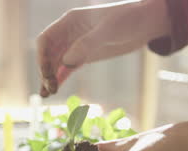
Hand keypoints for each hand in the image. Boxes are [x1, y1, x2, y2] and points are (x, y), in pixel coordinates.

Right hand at [37, 0, 169, 96]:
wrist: (146, 23)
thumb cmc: (128, 19)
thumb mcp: (108, 30)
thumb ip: (87, 44)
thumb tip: (65, 62)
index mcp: (70, 21)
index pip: (45, 39)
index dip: (41, 57)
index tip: (46, 74)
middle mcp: (69, 33)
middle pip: (48, 53)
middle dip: (46, 71)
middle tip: (51, 89)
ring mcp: (76, 46)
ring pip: (55, 63)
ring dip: (49, 78)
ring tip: (46, 95)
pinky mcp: (85, 56)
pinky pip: (67, 69)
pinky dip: (59, 79)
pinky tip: (52, 90)